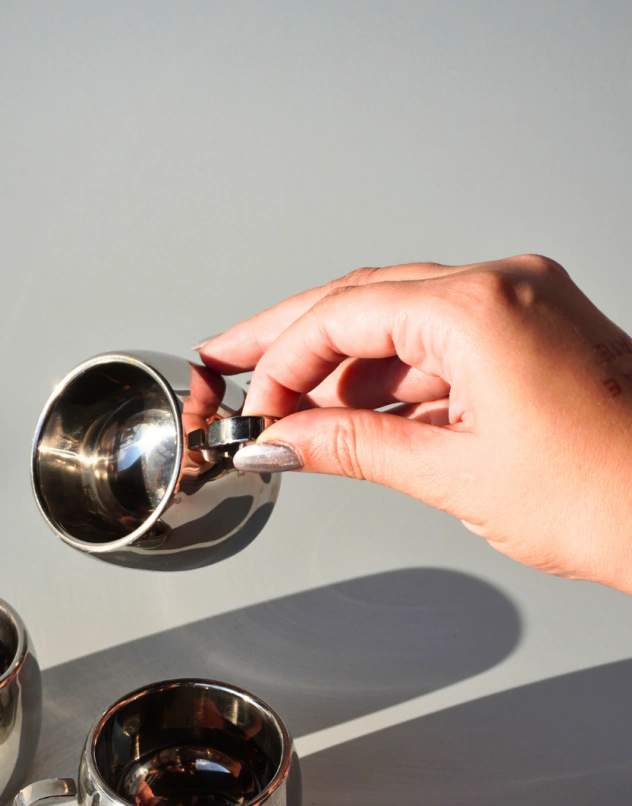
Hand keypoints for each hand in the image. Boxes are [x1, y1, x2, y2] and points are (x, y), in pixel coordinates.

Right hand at [197, 257, 631, 593]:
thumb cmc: (609, 495)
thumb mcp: (454, 474)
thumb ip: (354, 446)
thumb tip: (283, 441)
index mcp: (481, 307)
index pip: (345, 314)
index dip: (280, 361)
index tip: (250, 407)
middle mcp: (505, 289)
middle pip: (365, 302)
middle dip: (292, 344)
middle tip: (232, 372)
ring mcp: (524, 309)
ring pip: (401, 326)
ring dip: (343, 372)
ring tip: (289, 418)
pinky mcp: (536, 338)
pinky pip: (442, 347)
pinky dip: (394, 384)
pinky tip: (353, 420)